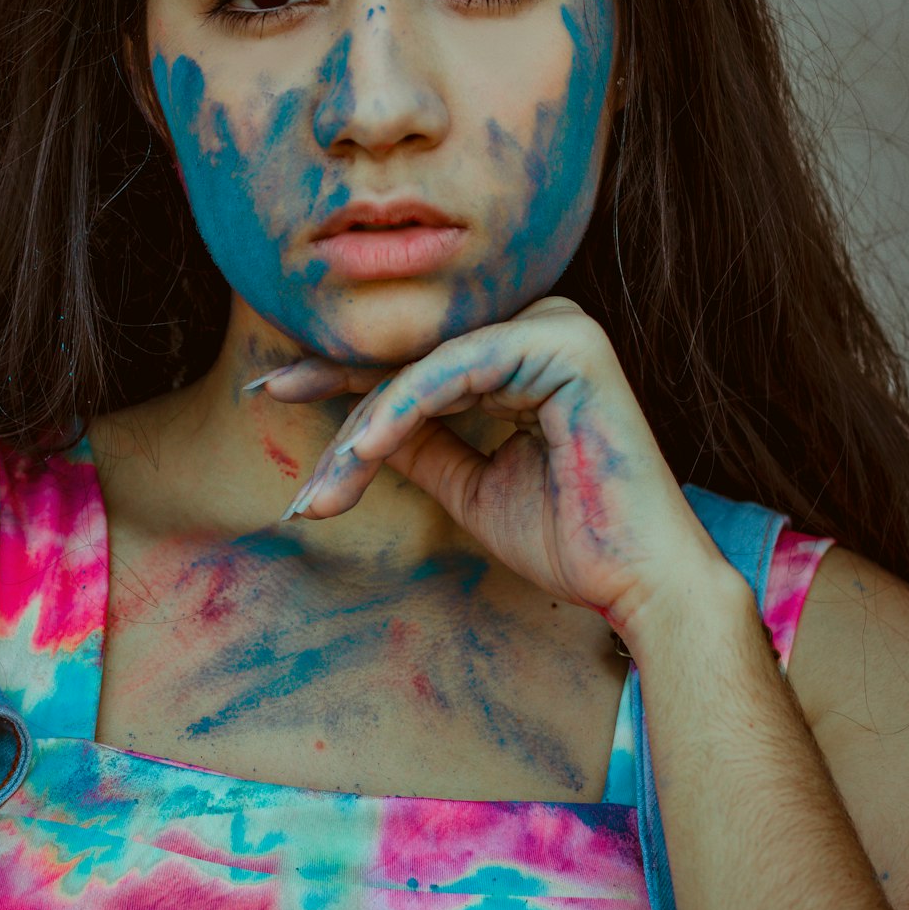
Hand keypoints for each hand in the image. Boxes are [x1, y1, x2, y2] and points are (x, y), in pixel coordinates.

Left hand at [258, 297, 735, 640]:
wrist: (640, 586)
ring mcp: (558, 326)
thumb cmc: (568, 540)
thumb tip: (350, 423)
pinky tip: (361, 452)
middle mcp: (545, 323)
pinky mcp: (564, 346)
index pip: (419, 357)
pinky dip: (400, 413)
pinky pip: (454, 375)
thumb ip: (416, 443)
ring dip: (362, 430)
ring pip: (424, 368)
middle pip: (414, 357)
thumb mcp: (469, 485)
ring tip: (319, 489)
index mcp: (528, 350)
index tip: (273, 389)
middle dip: (337, 394)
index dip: (341, 372)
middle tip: (269, 410)